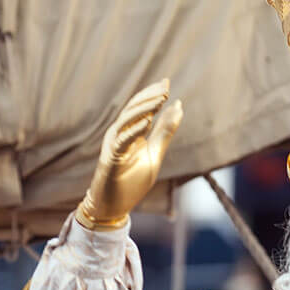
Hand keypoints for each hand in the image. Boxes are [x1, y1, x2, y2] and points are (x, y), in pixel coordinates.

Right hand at [75, 78, 184, 229]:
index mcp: (129, 132)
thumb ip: (164, 132)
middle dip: (150, 97)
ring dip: (144, 110)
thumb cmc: (131, 181)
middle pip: (133, 110)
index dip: (152, 94)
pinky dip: (133, 131)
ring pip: (126, 121)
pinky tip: (146, 122)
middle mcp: (118, 134)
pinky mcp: (111, 160)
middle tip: (166, 88)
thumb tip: (178, 107)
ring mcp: (113, 146)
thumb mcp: (154, 154)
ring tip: (160, 99)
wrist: (113, 207)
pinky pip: (122, 142)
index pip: (141, 108)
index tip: (167, 82)